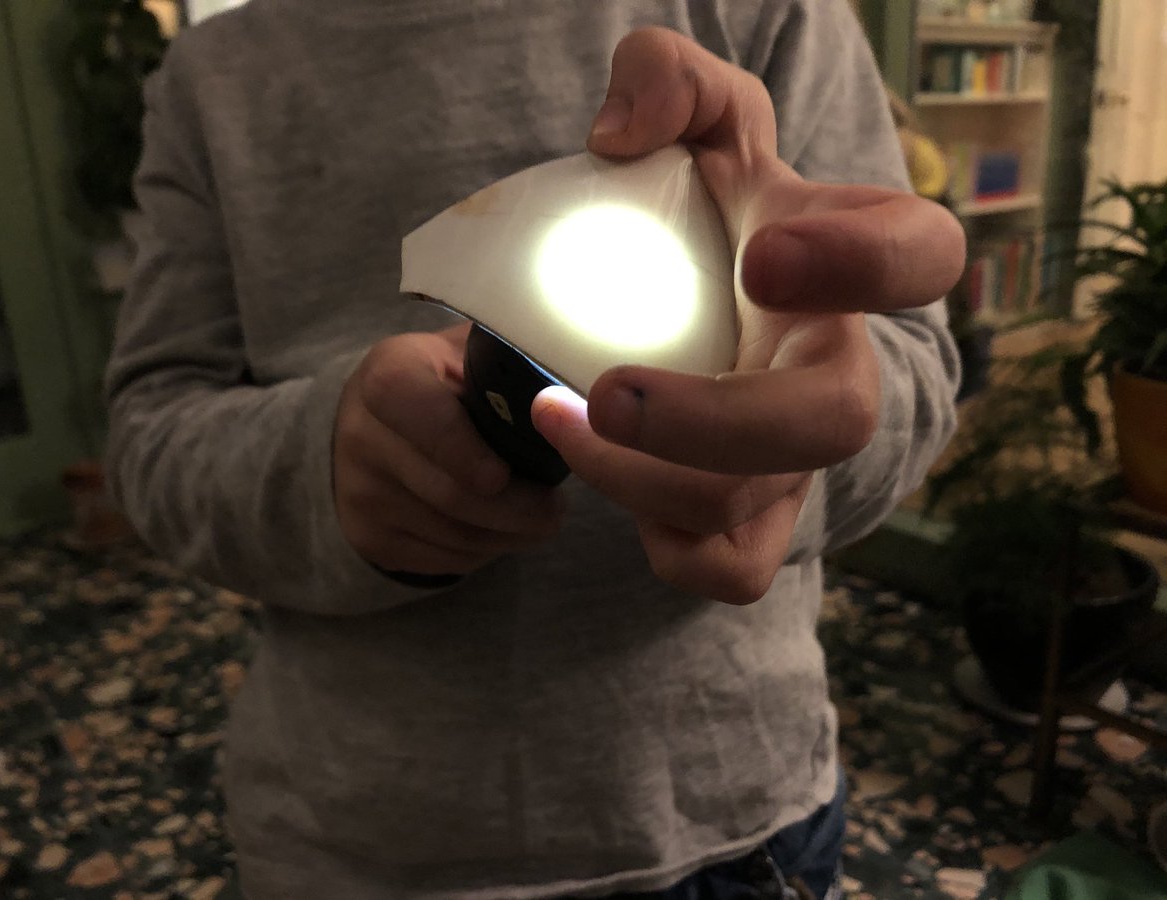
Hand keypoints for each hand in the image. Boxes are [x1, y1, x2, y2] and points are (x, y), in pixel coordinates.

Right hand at [334, 322, 562, 574]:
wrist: (371, 424)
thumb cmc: (442, 382)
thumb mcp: (466, 354)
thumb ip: (512, 362)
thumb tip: (581, 387)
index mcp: (388, 376)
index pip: (423, 417)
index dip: (464, 450)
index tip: (504, 475)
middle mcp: (361, 435)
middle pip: (450, 494)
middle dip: (516, 509)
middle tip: (556, 508)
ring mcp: (360, 493)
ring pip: (454, 534)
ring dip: (509, 535)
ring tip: (539, 517)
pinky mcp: (369, 538)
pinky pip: (445, 558)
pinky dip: (485, 550)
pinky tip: (501, 529)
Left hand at [533, 28, 964, 603]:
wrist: (697, 301)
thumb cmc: (708, 208)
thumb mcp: (693, 118)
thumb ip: (666, 79)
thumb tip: (620, 134)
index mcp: (845, 262)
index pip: (922, 255)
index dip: (866, 266)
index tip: (764, 257)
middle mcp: (835, 368)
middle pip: (834, 420)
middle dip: (715, 418)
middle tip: (608, 390)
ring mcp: (796, 456)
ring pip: (757, 505)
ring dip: (642, 479)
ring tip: (559, 417)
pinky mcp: (753, 516)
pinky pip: (731, 571)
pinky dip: (666, 544)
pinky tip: (611, 475)